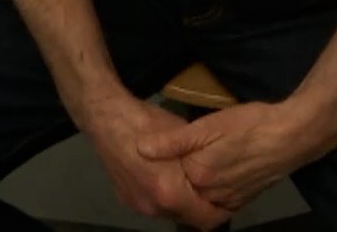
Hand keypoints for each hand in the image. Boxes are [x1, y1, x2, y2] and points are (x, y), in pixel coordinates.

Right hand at [80, 94, 236, 228]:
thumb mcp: (184, 137)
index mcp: (170, 194)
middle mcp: (153, 207)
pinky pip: (153, 205)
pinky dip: (164, 196)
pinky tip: (166, 176)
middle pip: (187, 218)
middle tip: (211, 188)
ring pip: (169, 212)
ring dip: (181, 201)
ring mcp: (137, 205)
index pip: (206, 219)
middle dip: (200, 206)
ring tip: (188, 180)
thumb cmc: (147, 124)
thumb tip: (219, 172)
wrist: (106, 118)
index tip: (230, 200)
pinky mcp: (126, 199)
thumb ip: (202, 163)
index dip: (222, 212)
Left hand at [134, 99, 332, 212]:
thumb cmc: (251, 125)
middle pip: (182, 190)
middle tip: (176, 156)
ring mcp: (228, 201)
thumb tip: (140, 148)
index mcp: (199, 176)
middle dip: (175, 176)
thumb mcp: (209, 125)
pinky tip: (210, 173)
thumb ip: (173, 140)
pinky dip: (209, 191)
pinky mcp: (242, 201)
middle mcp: (211, 195)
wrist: (293, 136)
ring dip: (191, 186)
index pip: (166, 175)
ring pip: (199, 198)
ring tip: (191, 162)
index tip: (160, 147)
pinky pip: (217, 202)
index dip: (162, 161)